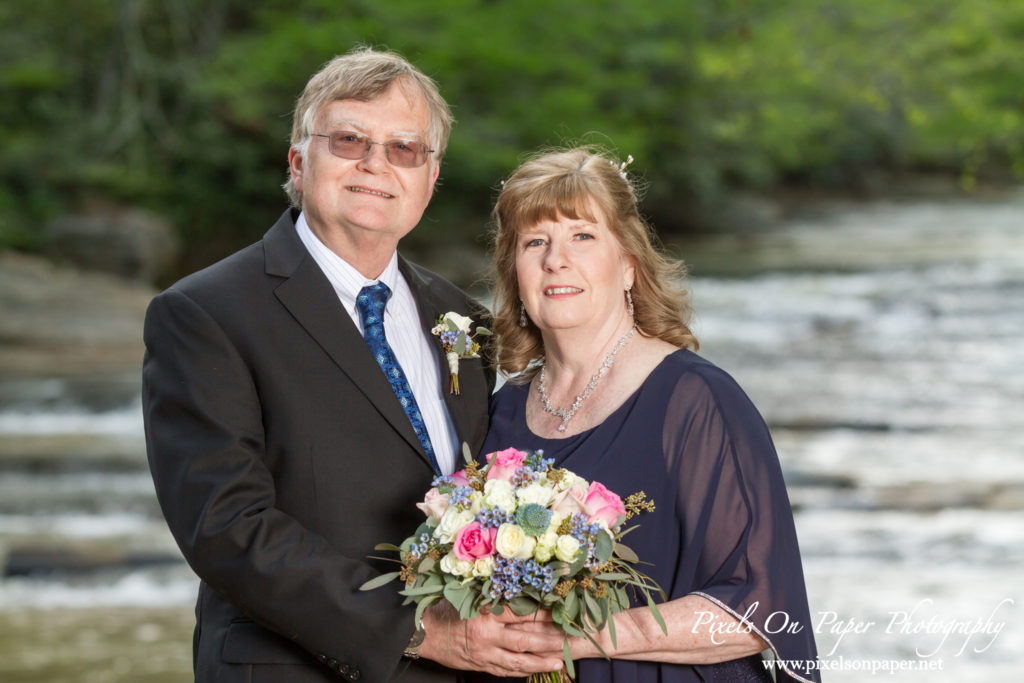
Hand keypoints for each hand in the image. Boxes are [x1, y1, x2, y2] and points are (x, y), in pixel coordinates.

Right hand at [419, 603, 565, 676]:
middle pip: (525, 640)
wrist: (425, 633)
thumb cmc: (447, 610)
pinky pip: (506, 671)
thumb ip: (495, 599)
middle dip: (549, 641)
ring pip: (519, 661)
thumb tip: (522, 593)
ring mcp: (485, 654)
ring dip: (541, 662)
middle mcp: (488, 635)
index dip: (542, 613)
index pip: (521, 613)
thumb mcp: (471, 598)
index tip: (560, 610)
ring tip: (559, 660)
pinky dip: (523, 671)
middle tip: (569, 639)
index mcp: (486, 613)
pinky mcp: (482, 665)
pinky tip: (536, 669)